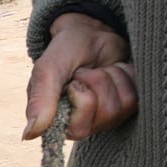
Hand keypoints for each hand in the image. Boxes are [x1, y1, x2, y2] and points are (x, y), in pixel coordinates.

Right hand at [24, 12, 136, 140]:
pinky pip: (136, 96)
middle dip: (98, 81)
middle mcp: (84, 125)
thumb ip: (40, 99)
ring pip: (123, 104)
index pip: (79, 128)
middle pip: (107, 113)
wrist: (90, 32)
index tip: (72, 80)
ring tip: (99, 69)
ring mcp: (108, 117)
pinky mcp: (128, 106)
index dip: (80, 95)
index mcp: (58, 122)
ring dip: (112, 76)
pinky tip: (114, 69)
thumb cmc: (65, 51)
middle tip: (85, 71)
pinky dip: (126, 75)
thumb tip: (30, 134)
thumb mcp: (49, 69)